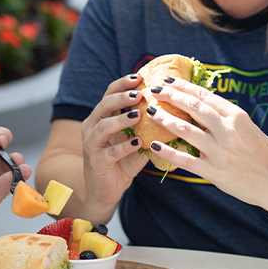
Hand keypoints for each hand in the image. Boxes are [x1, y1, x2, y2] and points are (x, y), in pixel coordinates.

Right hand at [78, 74, 149, 214]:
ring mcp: (92, 144)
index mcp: (101, 118)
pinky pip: (109, 152)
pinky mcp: (96, 161)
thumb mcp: (134, 141)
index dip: (123, 84)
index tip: (140, 77)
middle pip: (103, 105)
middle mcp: (92, 127)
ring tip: (137, 115)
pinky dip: (124, 147)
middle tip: (139, 94)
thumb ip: (147, 129)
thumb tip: (175, 115)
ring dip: (121, 119)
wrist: (103, 191)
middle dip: (121, 97)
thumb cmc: (121, 162)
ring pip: (103, 126)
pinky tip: (138, 143)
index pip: (109, 94)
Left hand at [143, 78, 267, 214]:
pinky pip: (185, 160)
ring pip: (185, 130)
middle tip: (154, 91)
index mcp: (236, 116)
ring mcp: (221, 152)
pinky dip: (168, 151)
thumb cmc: (262, 153)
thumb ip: (223, 117)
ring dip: (164, 119)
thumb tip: (197, 102)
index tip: (167, 80)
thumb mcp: (247, 127)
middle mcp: (228, 131)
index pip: (204, 95)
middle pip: (193, 107)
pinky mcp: (215, 173)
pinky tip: (155, 145)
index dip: (183, 86)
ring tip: (151, 113)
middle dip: (170, 96)